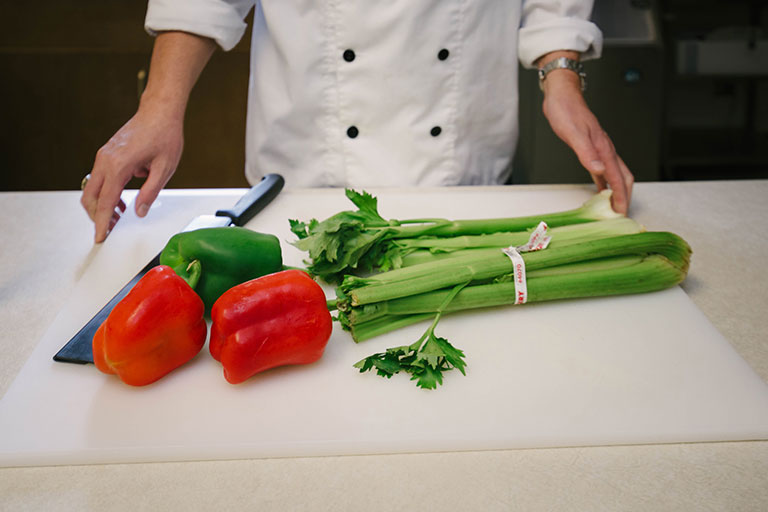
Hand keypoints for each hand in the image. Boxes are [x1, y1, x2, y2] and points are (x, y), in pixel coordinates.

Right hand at [81, 103, 182, 242]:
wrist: (159, 111)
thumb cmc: (165, 135)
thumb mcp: (165, 168)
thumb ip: (150, 192)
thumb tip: (140, 211)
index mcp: (119, 165)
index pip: (106, 202)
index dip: (103, 222)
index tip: (100, 237)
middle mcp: (105, 160)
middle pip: (90, 197)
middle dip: (98, 216)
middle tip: (110, 230)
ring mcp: (104, 156)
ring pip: (92, 188)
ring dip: (102, 205)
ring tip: (120, 217)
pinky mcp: (106, 153)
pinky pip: (99, 178)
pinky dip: (106, 192)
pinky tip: (122, 200)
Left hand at [540, 68, 633, 213]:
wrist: (562, 96)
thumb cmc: (566, 111)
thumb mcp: (573, 133)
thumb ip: (587, 152)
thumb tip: (599, 170)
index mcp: (604, 148)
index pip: (617, 178)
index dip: (621, 197)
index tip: (621, 212)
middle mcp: (606, 150)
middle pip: (623, 178)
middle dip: (624, 197)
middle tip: (620, 214)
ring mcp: (600, 149)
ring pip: (615, 175)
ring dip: (616, 192)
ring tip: (613, 207)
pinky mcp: (592, 149)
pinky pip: (603, 170)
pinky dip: (604, 183)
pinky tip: (600, 190)